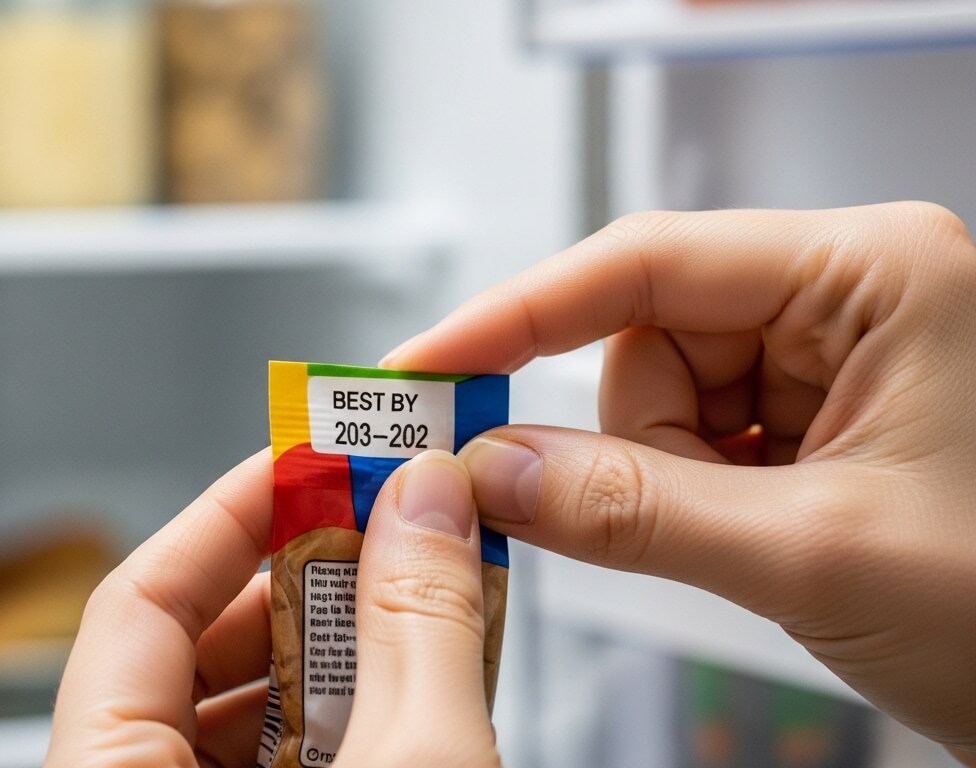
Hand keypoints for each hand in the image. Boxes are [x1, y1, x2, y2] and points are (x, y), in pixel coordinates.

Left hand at [46, 449, 501, 766]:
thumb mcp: (417, 766)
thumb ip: (418, 625)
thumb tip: (424, 502)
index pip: (138, 599)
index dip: (231, 512)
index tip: (312, 458)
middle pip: (198, 652)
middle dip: (313, 585)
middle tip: (393, 531)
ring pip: (245, 718)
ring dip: (344, 661)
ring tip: (425, 616)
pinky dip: (350, 729)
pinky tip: (419, 702)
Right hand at [383, 202, 975, 762]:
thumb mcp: (810, 552)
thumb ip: (631, 509)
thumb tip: (492, 472)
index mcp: (872, 274)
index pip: (648, 262)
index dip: (519, 313)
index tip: (429, 365)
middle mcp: (851, 296)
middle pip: (649, 341)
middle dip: (636, 443)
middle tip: (671, 522)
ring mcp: (838, 357)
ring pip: (664, 401)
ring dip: (672, 482)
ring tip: (763, 543)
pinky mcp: (823, 416)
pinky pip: (698, 441)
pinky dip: (694, 496)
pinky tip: (760, 537)